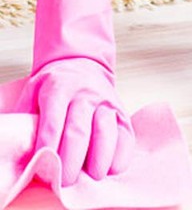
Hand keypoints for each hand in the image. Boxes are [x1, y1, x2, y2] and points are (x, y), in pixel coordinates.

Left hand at [16, 57, 133, 185]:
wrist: (83, 63)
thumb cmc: (54, 85)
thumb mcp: (34, 92)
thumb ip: (25, 118)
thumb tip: (13, 149)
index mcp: (59, 89)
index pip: (53, 122)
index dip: (48, 147)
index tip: (44, 169)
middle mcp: (86, 94)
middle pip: (80, 130)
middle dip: (73, 159)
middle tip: (67, 181)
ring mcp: (107, 102)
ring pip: (106, 130)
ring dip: (100, 156)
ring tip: (93, 176)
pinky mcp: (121, 111)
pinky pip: (126, 133)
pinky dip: (121, 152)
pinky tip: (113, 167)